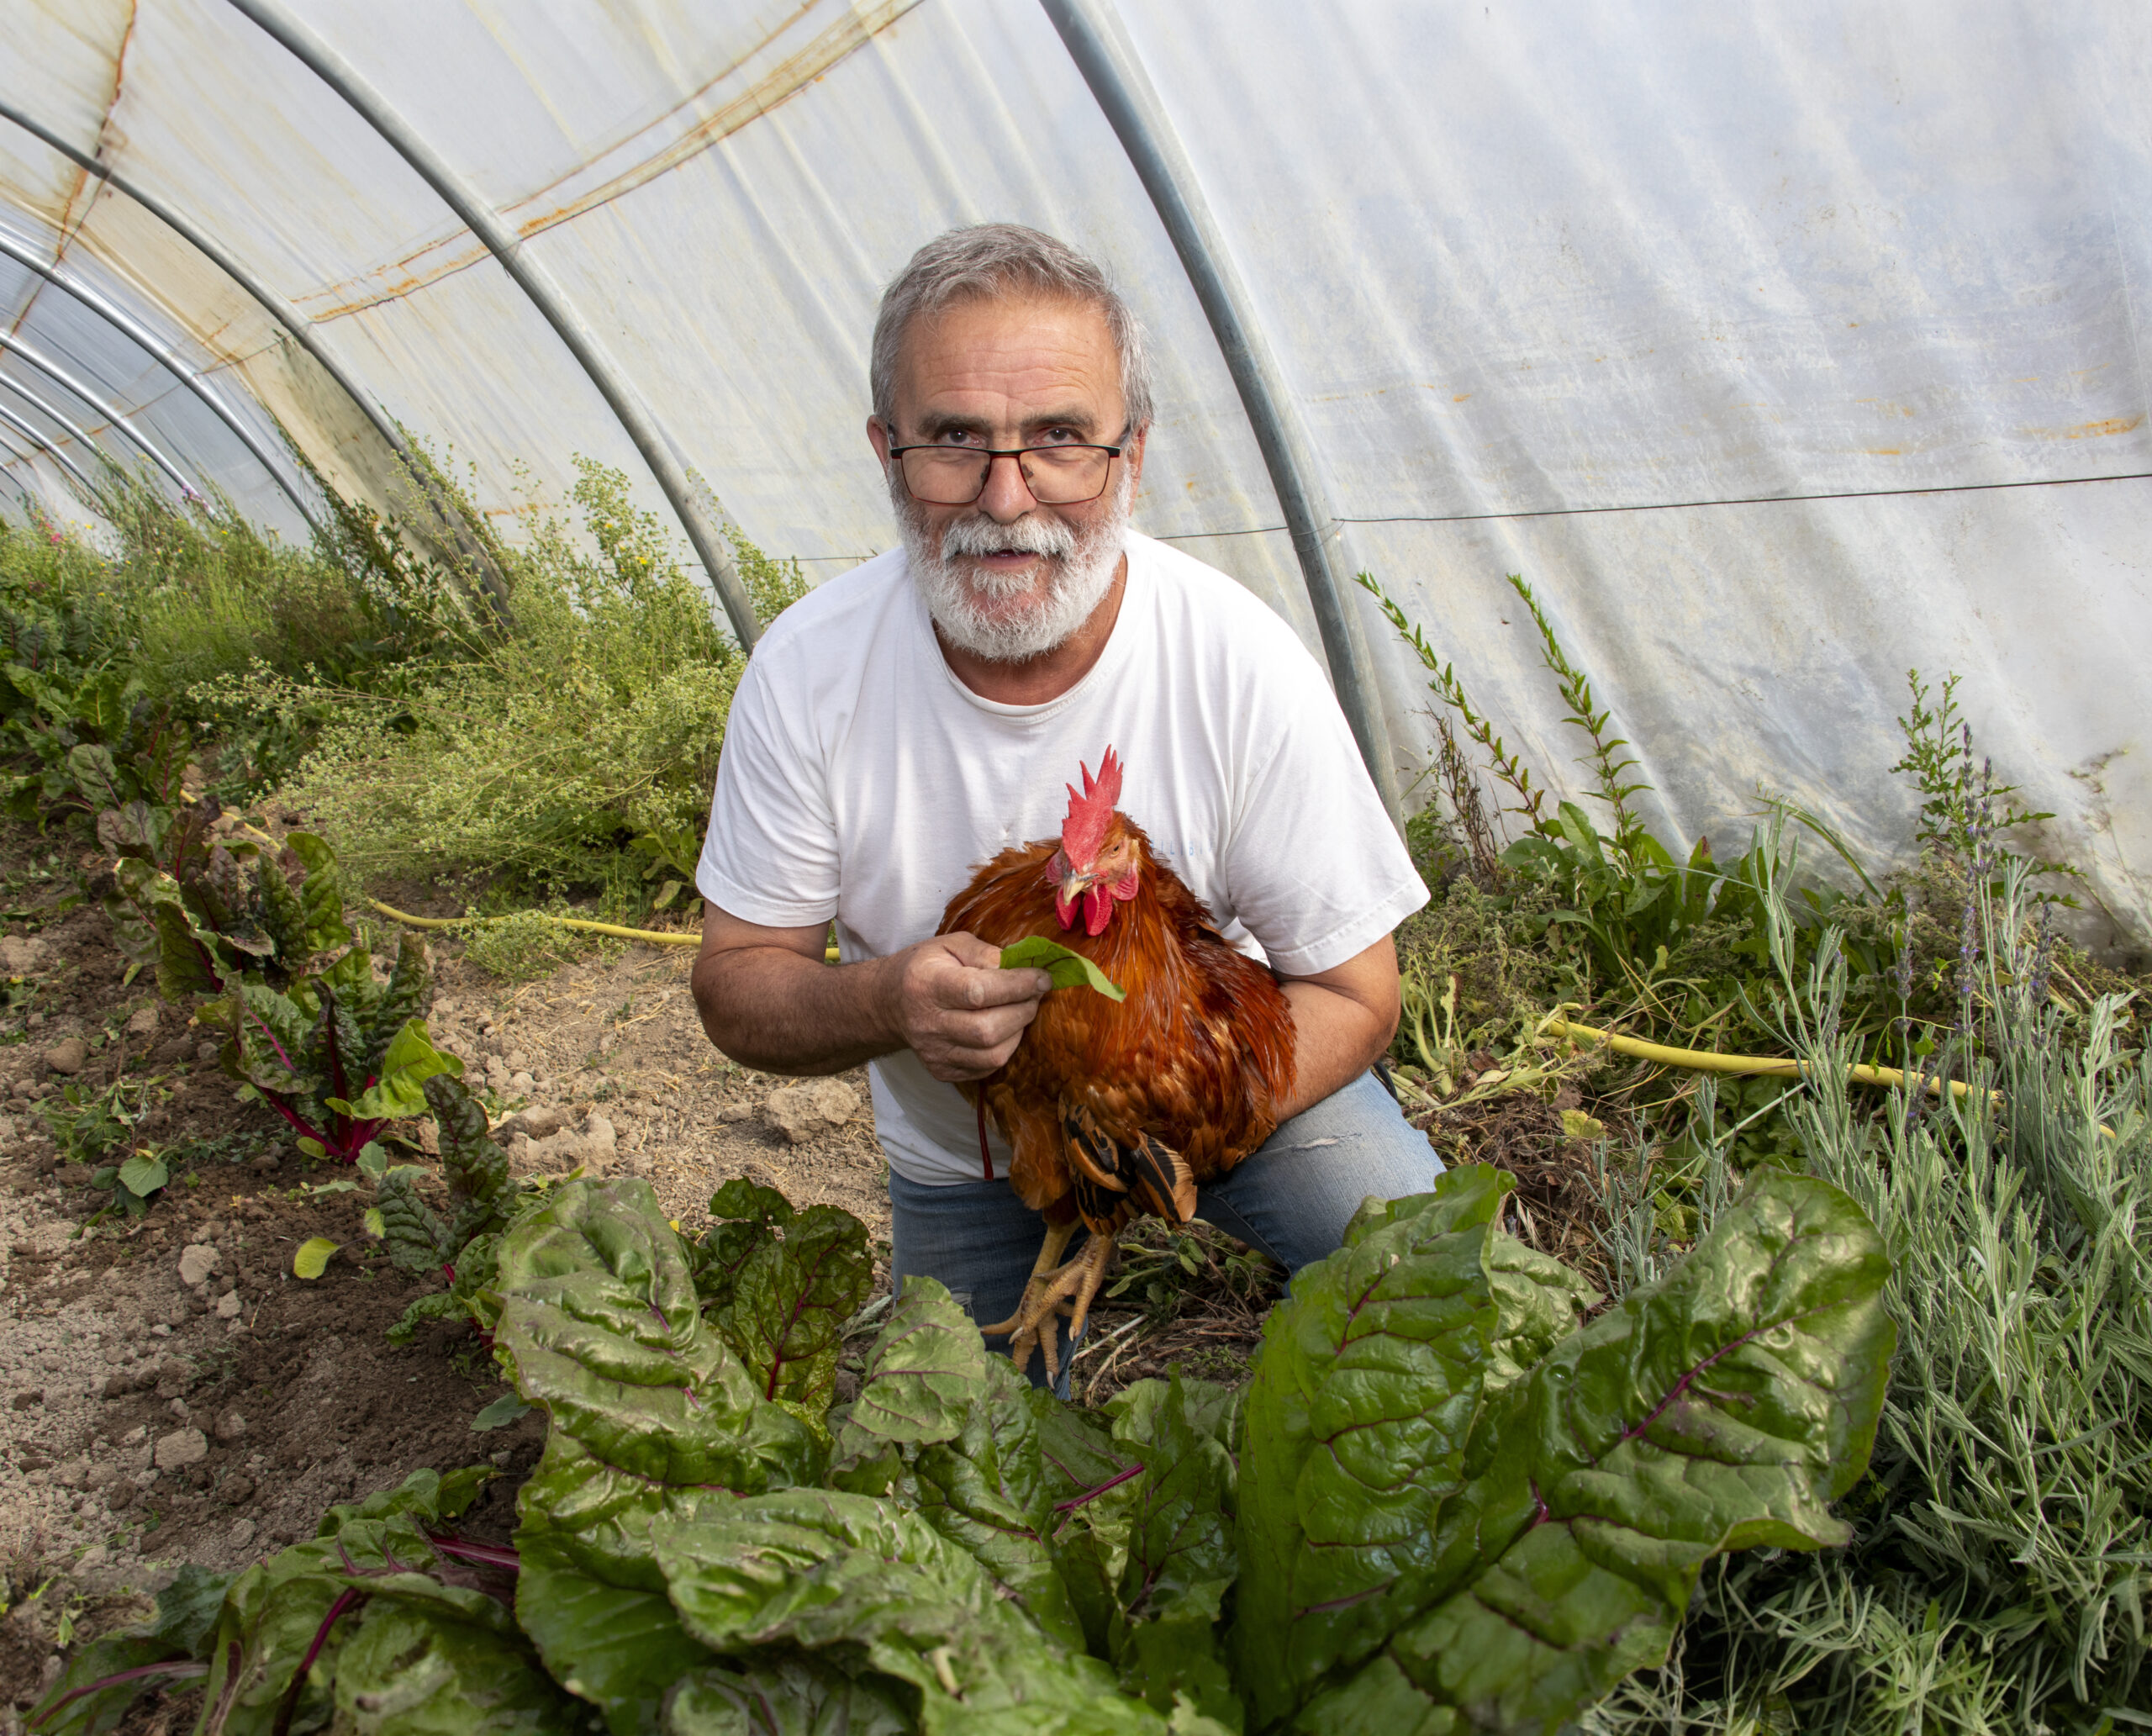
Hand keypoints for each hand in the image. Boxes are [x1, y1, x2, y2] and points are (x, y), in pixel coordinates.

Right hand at [888, 932, 1053, 1081]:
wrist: (889, 1003)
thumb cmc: (925, 967)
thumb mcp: (950, 945)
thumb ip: (985, 952)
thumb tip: (1020, 966)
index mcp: (928, 985)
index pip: (977, 991)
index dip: (1017, 986)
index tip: (1043, 977)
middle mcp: (928, 1024)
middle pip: (987, 1030)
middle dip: (1023, 1010)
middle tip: (1033, 994)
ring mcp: (934, 1053)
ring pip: (992, 1055)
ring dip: (1018, 1031)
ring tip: (1020, 1010)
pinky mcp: (942, 1071)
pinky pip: (986, 1068)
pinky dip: (1004, 1048)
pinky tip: (1003, 1029)